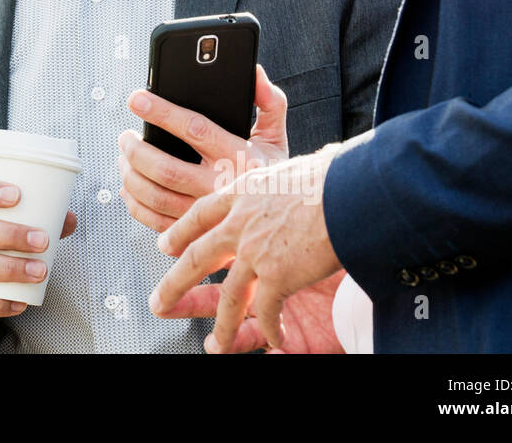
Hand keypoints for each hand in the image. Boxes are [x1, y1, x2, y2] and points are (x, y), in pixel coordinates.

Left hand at [117, 64, 287, 232]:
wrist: (283, 221)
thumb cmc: (272, 177)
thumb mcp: (276, 137)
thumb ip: (268, 103)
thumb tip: (255, 73)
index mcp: (238, 158)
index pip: (194, 129)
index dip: (161, 112)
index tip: (138, 99)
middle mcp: (219, 187)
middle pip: (166, 169)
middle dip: (136, 150)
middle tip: (125, 136)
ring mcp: (204, 213)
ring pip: (155, 196)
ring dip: (131, 175)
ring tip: (125, 157)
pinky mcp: (193, 233)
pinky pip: (154, 220)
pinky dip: (134, 203)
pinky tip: (129, 187)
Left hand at [148, 147, 342, 352]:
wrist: (353, 188)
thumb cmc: (336, 173)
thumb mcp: (295, 167)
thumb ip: (285, 183)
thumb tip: (300, 174)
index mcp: (244, 192)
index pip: (202, 213)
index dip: (180, 231)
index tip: (164, 245)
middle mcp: (241, 223)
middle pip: (197, 257)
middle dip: (175, 284)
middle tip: (159, 300)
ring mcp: (254, 251)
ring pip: (228, 297)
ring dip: (222, 326)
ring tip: (215, 344)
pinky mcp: (276, 276)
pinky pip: (266, 313)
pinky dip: (272, 330)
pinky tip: (277, 341)